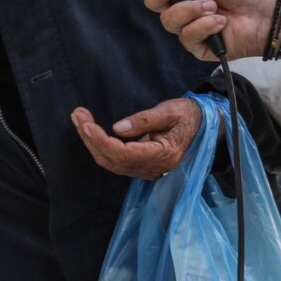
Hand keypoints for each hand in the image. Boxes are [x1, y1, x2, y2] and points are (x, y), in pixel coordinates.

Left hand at [72, 99, 200, 179]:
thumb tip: (117, 128)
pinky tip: (90, 131)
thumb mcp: (170, 111)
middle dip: (90, 139)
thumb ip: (145, 120)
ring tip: (79, 119)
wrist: (203, 124)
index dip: (102, 141)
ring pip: (111, 162)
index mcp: (164, 155)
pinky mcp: (142, 166)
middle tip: (77, 115)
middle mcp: (154, 167)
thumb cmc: (188, 115)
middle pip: (113, 160)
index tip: (86, 124)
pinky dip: (100, 146)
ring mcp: (147, 169)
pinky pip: (115, 161)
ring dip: (91, 142)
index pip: (124, 154)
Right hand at [135, 0, 277, 60]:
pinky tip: (220, 22)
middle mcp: (181, 5)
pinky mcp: (196, 44)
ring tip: (214, 6)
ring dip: (191, 10)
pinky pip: (186, 36)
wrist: (265, 12)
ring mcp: (187, 26)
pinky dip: (203, 26)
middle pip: (152, 2)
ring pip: (168, 20)